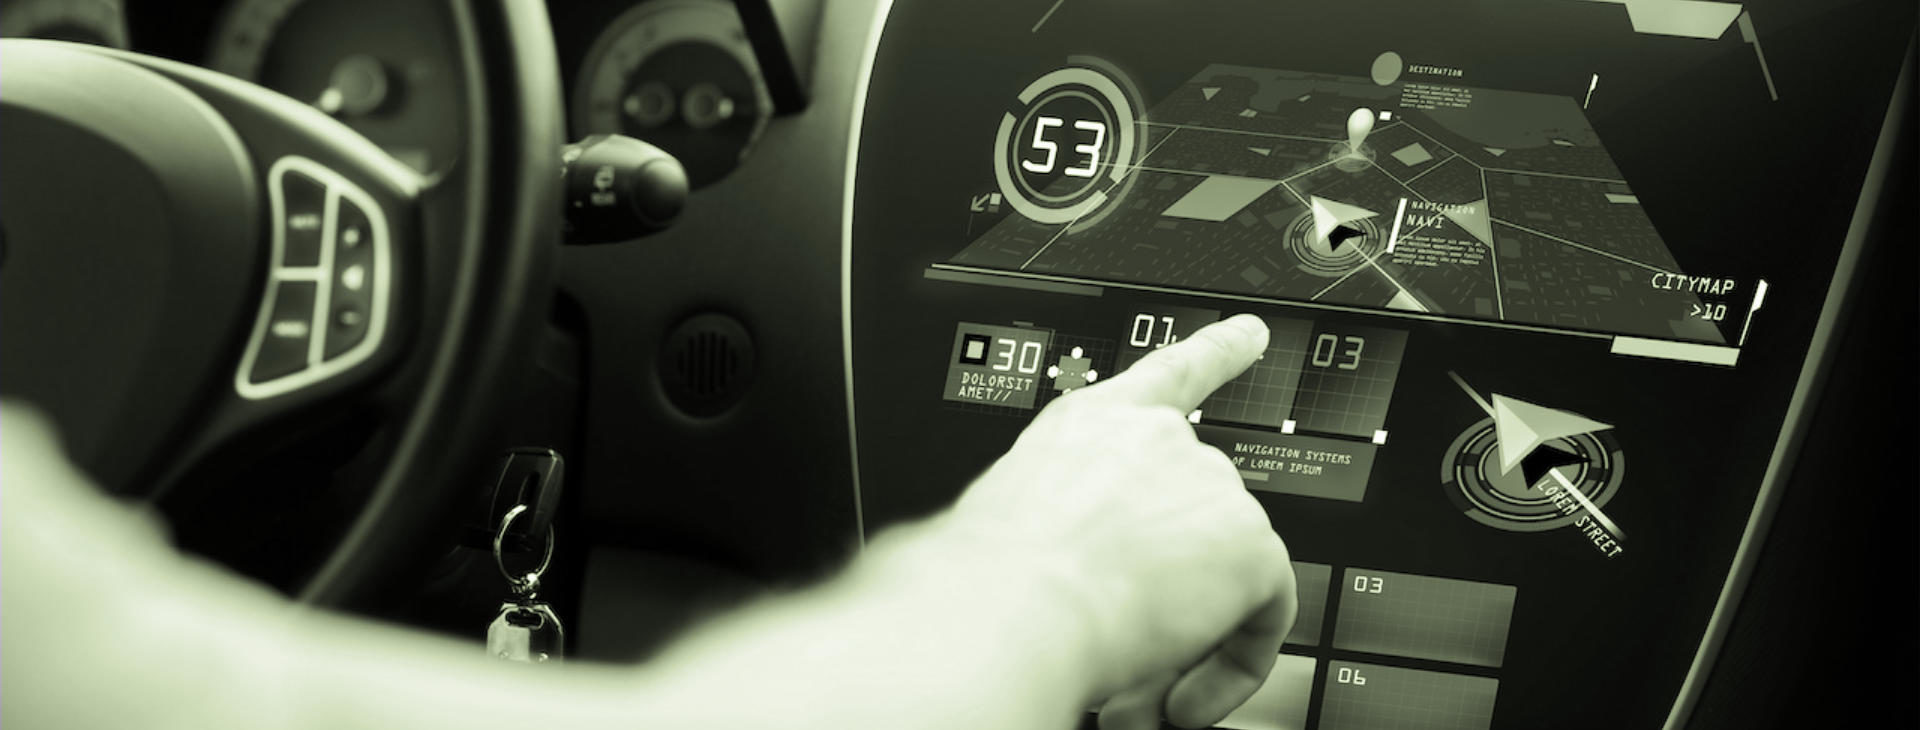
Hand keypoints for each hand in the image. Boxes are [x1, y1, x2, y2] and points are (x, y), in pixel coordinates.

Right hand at [937, 314, 1298, 728]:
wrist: (1009, 606)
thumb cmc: (980, 575)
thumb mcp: (989, 520)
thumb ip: (1018, 523)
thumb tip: (957, 562)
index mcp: (1086, 426)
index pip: (1168, 375)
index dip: (1218, 350)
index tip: (1252, 334)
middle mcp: (1155, 440)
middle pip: (1197, 507)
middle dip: (1168, 582)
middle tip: (1125, 641)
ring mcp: (1208, 484)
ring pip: (1225, 569)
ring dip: (1187, 633)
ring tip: (1134, 688)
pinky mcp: (1248, 542)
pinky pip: (1268, 612)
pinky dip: (1236, 663)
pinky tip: (1193, 697)